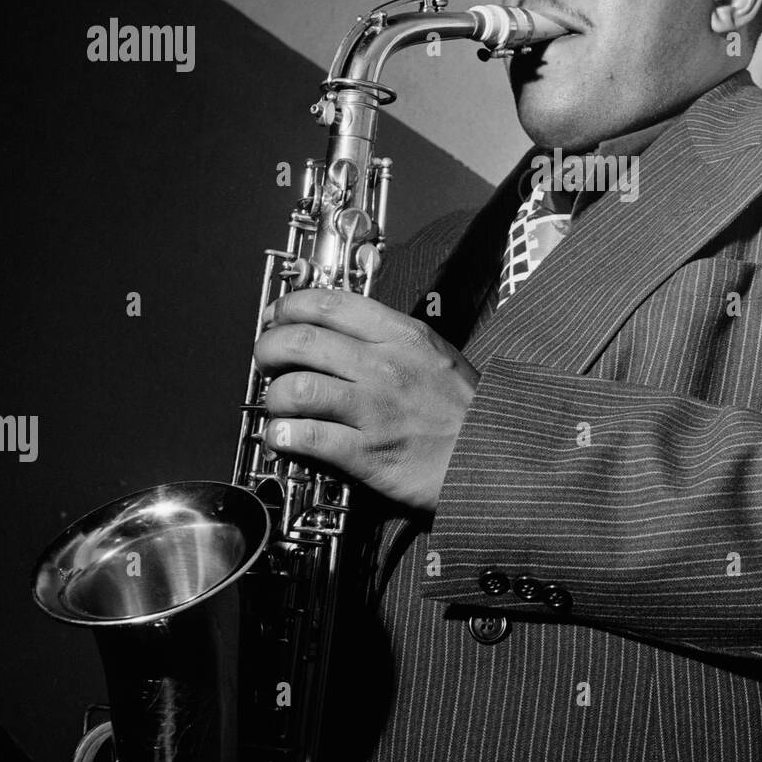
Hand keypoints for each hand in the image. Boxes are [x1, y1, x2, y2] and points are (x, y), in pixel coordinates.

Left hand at [253, 288, 478, 512]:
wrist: (496, 457)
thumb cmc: (467, 409)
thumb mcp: (436, 354)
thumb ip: (391, 338)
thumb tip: (341, 331)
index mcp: (401, 335)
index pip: (327, 304)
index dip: (288, 307)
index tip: (276, 318)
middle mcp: (384, 365)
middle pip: (299, 342)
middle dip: (268, 350)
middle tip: (266, 362)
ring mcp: (374, 409)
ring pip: (295, 390)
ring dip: (274, 398)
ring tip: (278, 406)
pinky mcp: (368, 453)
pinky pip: (307, 438)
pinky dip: (284, 437)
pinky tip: (285, 438)